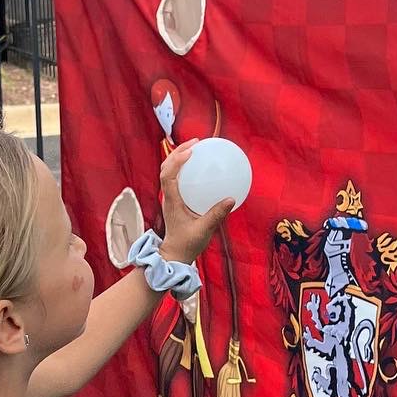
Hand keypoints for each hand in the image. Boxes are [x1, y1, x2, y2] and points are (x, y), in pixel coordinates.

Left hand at [159, 142, 233, 264]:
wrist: (175, 254)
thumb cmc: (188, 244)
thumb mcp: (204, 230)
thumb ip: (217, 215)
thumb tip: (231, 199)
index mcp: (171, 202)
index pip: (167, 176)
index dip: (176, 161)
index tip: (190, 152)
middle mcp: (168, 196)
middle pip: (165, 167)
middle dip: (178, 152)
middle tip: (196, 142)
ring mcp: (170, 197)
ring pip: (169, 171)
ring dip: (179, 157)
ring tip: (196, 148)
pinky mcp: (175, 199)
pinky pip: (177, 178)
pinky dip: (185, 168)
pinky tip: (200, 166)